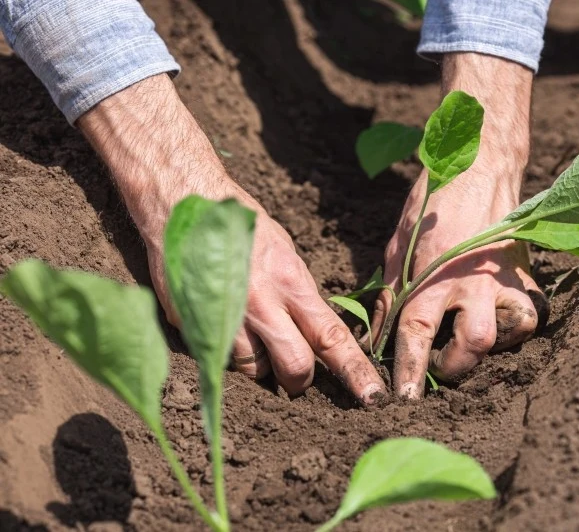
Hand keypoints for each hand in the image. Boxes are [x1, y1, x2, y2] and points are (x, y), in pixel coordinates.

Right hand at [78, 74, 385, 403]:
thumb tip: (314, 329)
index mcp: (290, 283)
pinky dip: (225, 349)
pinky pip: (218, 357)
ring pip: (253, 370)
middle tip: (292, 371)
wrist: (182, 202)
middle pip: (294, 369)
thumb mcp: (285, 253)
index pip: (331, 338)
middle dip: (297, 379)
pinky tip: (220, 320)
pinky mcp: (193, 326)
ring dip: (256, 362)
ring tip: (247, 329)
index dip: (355, 372)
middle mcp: (260, 305)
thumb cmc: (240, 226)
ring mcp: (224, 319)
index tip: (373, 397)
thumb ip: (298, 295)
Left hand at [372, 53, 547, 397]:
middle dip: (455, 367)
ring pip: (510, 333)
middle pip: (473, 344)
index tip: (404, 398)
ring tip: (469, 339)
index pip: (417, 333)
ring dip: (489, 347)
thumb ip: (388, 294)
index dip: (410, 371)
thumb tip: (376, 337)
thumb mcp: (397, 246)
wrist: (479, 166)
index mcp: (432, 273)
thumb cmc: (432, 205)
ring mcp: (504, 278)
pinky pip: (532, 313)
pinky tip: (499, 318)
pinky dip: (517, 324)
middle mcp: (471, 281)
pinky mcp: (525, 273)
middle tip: (439, 364)